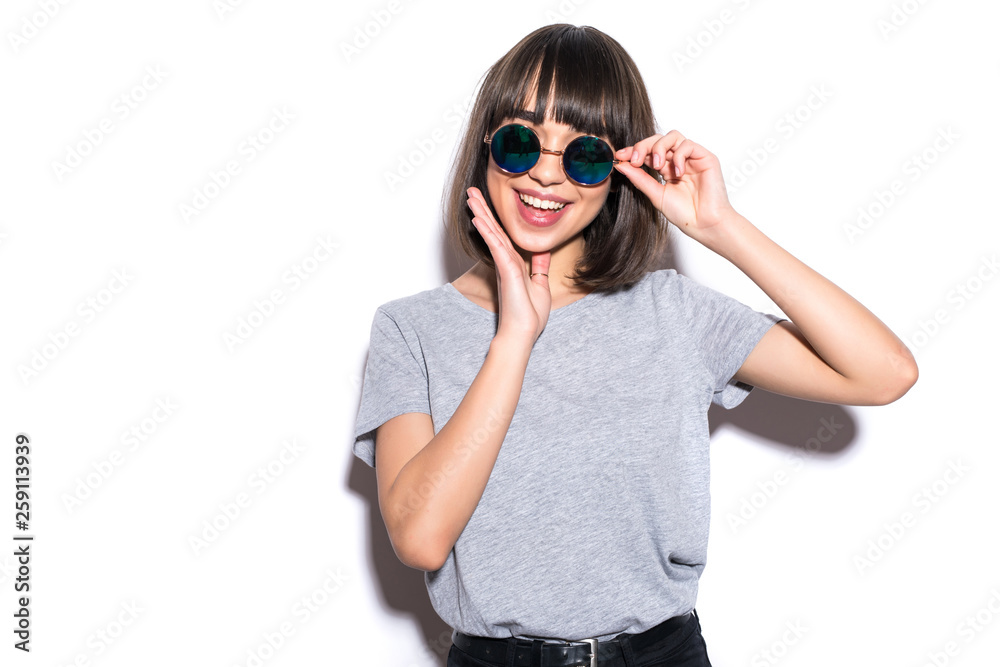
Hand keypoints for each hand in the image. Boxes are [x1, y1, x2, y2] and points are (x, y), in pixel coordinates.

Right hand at [466, 187, 550, 344]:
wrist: (523, 333)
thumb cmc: (529, 315)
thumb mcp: (540, 285)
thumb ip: (539, 267)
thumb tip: (542, 252)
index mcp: (513, 264)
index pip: (503, 236)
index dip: (494, 219)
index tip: (486, 204)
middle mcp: (505, 262)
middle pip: (494, 230)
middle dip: (483, 210)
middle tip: (472, 192)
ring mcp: (504, 265)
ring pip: (492, 234)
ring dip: (481, 214)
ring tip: (471, 197)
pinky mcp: (506, 270)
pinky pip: (496, 246)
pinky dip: (488, 231)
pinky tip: (479, 218)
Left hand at [613, 130, 734, 241]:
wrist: (703, 224)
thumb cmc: (683, 213)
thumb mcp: (655, 194)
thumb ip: (640, 178)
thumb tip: (620, 164)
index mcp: (666, 169)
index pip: (648, 152)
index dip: (633, 151)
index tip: (619, 156)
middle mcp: (678, 160)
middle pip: (658, 139)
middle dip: (642, 146)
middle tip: (635, 160)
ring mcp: (691, 158)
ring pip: (672, 136)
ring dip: (659, 148)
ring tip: (657, 165)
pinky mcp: (705, 157)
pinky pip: (687, 145)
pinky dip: (679, 156)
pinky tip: (677, 173)